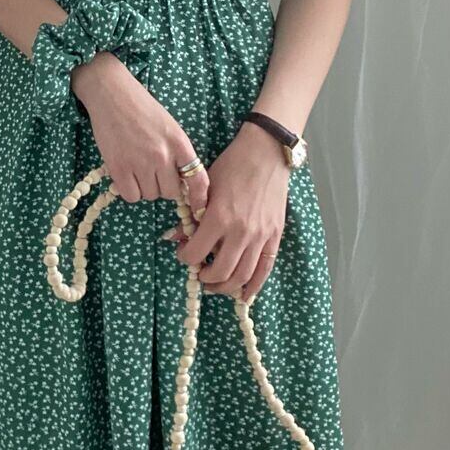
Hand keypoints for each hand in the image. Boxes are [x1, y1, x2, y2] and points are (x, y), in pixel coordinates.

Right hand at [71, 51, 208, 213]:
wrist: (113, 95)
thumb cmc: (142, 109)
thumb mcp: (170, 127)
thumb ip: (178, 153)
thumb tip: (182, 183)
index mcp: (180, 143)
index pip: (198, 180)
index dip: (199, 199)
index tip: (197, 208)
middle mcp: (162, 155)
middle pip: (171, 193)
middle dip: (163, 187)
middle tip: (153, 173)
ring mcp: (140, 162)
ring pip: (150, 195)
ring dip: (145, 187)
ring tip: (137, 168)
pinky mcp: (119, 168)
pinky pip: (131, 196)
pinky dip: (129, 190)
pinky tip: (126, 174)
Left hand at [164, 121, 289, 301]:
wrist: (265, 154)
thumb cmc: (232, 166)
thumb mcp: (205, 188)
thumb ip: (191, 216)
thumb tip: (174, 236)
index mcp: (219, 218)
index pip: (195, 253)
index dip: (185, 258)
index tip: (182, 254)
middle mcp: (240, 232)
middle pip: (219, 272)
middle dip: (205, 277)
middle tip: (198, 273)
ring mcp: (260, 236)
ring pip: (242, 276)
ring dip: (225, 286)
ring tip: (215, 283)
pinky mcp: (275, 237)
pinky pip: (264, 270)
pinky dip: (254, 287)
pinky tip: (244, 295)